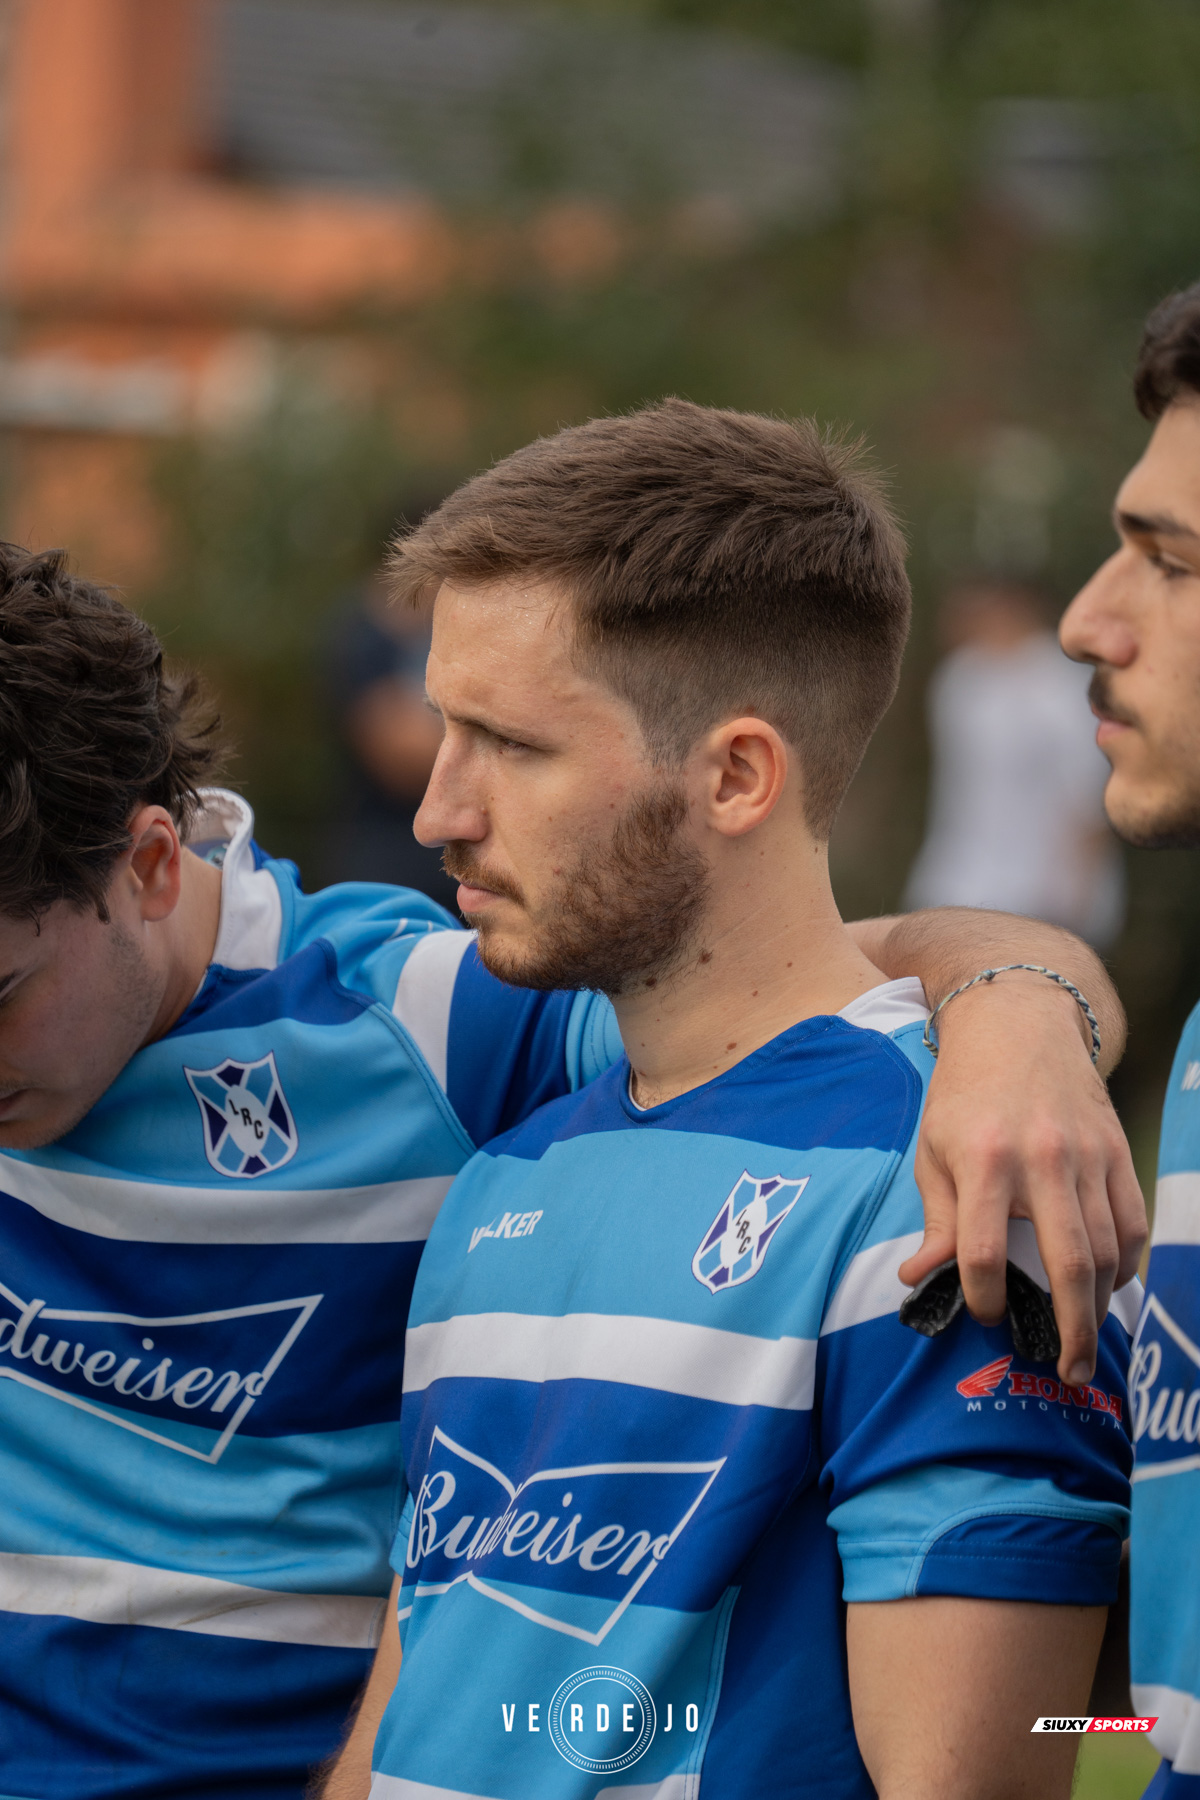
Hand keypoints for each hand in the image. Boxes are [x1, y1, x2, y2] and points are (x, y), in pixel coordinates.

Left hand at [899, 975, 1146, 1386]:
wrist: (1018, 1024)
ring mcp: (1086, 1155)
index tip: (984, 1314)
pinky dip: (1126, 1262)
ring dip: (1100, 1304)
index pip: (980, 1251)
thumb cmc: (965, 1092)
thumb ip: (937, 1219)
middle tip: (1067, 1371)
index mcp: (983, 1159)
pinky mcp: (1116, 1151)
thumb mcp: (933, 1148)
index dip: (981, 1297)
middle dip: (1069, 1327)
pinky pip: (1131, 1221)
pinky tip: (1109, 1285)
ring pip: (1107, 1248)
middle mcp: (1041, 1159)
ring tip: (1085, 1340)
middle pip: (1065, 1262)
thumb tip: (919, 1280)